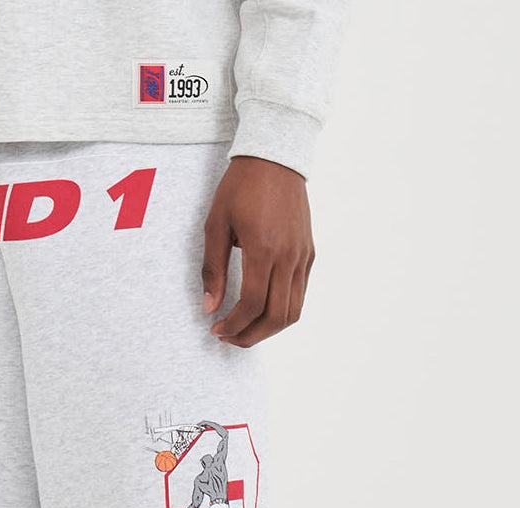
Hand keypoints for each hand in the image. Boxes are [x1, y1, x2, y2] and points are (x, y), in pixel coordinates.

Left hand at [201, 156, 314, 347]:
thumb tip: (210, 307)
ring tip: (244, 328)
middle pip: (275, 317)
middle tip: (228, 337)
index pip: (251, 304)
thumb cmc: (241, 186)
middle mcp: (288, 256)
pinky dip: (281, 311)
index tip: (216, 329)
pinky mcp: (309, 254)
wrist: (276, 158)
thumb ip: (212, 269)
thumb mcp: (216, 224)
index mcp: (263, 248)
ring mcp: (302, 256)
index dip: (233, 325)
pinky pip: (299, 295)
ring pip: (292, 311)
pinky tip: (260, 309)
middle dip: (250, 336)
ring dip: (267, 329)